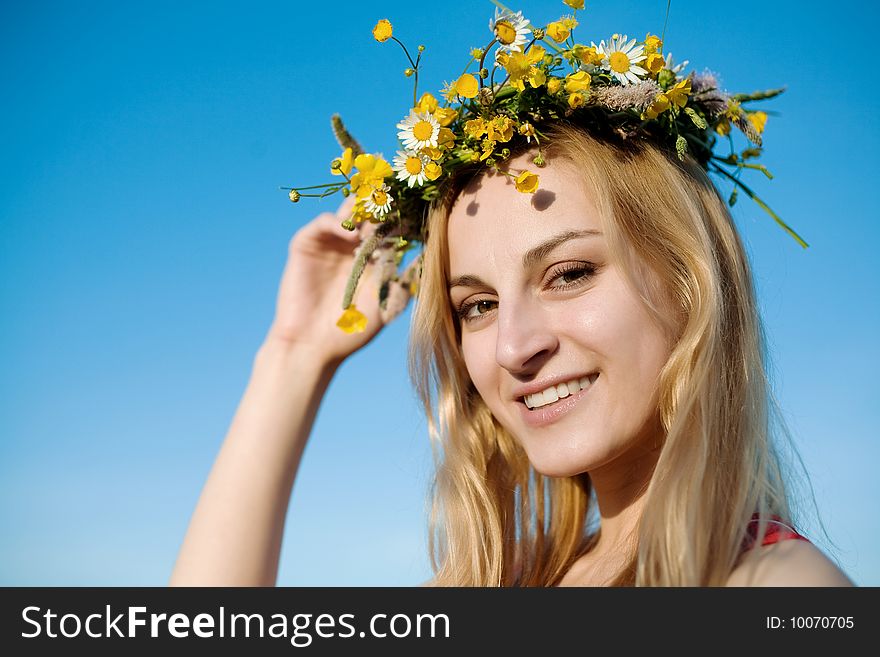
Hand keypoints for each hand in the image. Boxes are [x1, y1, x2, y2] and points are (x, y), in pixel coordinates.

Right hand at [264, 197, 408, 365]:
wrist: (314, 345)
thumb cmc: (354, 329)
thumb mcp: (389, 303)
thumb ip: (408, 279)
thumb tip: (432, 254)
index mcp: (376, 256)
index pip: (393, 226)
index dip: (405, 217)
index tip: (421, 211)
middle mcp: (354, 244)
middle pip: (371, 213)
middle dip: (385, 205)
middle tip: (399, 200)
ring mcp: (331, 242)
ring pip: (349, 212)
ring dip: (363, 210)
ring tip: (377, 217)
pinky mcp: (307, 243)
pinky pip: (324, 222)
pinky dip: (339, 222)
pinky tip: (353, 235)